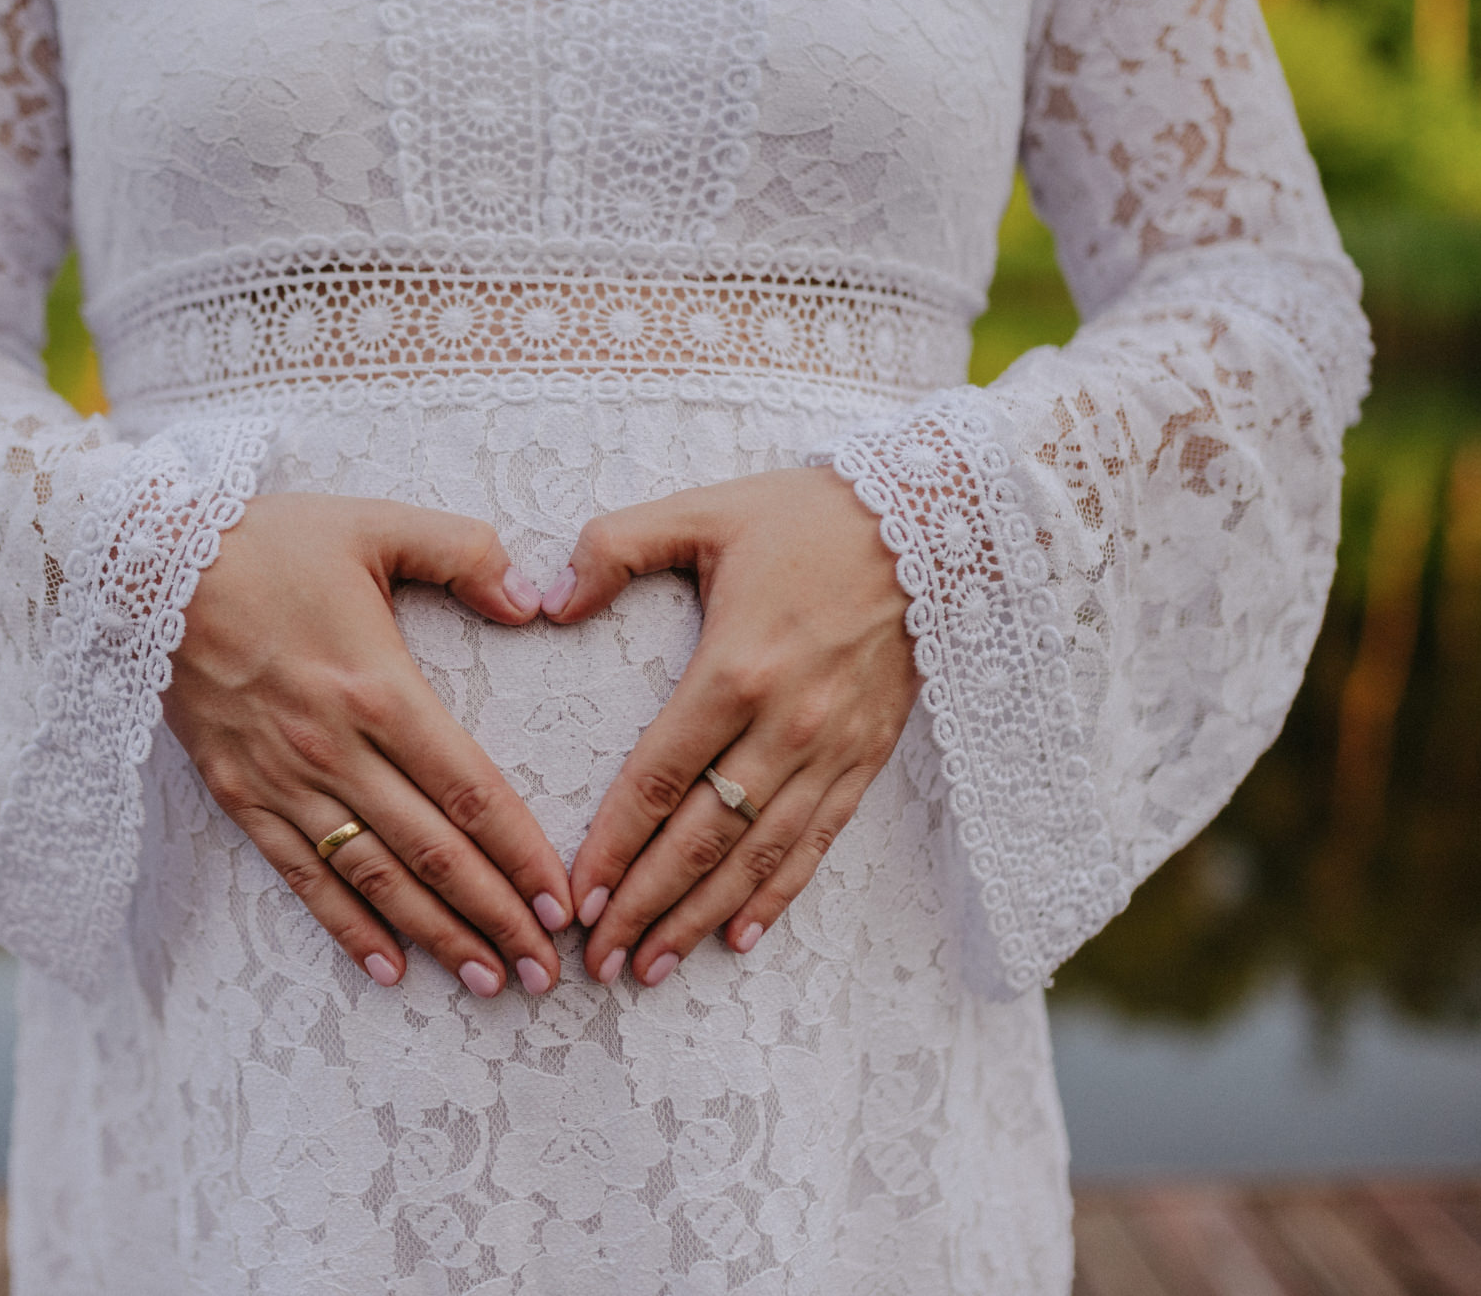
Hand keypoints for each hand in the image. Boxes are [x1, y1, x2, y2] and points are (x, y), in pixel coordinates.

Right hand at [162, 493, 572, 995]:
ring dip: (435, 936)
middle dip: (495, 918)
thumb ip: (465, 553)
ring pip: (373, 877)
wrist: (146, 562)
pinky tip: (387, 967)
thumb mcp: (376, 524)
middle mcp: (334, 748)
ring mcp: (283, 779)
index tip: (560, 903)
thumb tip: (533, 600)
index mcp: (379, 688)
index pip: (469, 791)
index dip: (521, 854)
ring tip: (486, 981)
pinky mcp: (239, 794)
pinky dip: (345, 925)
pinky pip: (300, 875)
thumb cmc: (270, 542)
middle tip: (545, 972)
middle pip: (432, 853)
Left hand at [543, 467, 921, 985]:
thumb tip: (546, 603)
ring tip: (653, 967)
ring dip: (702, 918)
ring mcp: (833, 749)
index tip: (578, 897)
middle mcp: (786, 724)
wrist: (934, 523)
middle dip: (646, 907)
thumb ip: (614, 548)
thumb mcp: (702, 512)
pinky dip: (777, 896)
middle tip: (598, 962)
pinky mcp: (868, 758)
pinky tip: (739, 937)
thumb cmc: (807, 517)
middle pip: (703, 839)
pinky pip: (816, 843)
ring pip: (758, 857)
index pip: (659, 780)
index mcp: (735, 669)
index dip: (614, 846)